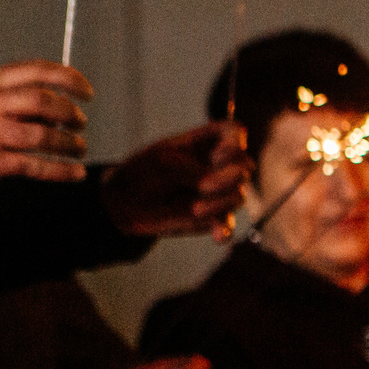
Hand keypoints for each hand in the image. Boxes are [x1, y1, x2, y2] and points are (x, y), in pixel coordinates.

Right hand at [0, 62, 92, 197]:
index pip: (35, 70)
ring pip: (42, 136)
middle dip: (69, 113)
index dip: (68, 78)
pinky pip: (35, 166)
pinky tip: (76, 172)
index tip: (87, 91)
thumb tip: (65, 103)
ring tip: (78, 148)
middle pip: (41, 101)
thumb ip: (15, 95)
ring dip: (69, 144)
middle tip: (80, 123)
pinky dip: (61, 171)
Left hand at [102, 124, 249, 239]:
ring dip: (219, 203)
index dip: (235, 142)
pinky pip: (227, 225)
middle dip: (228, 177)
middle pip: (244, 166)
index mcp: (207, 143)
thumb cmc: (143, 173)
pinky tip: (218, 236)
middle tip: (205, 186)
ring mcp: (219, 193)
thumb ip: (193, 169)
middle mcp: (219, 166)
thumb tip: (213, 187)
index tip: (218, 155)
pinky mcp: (213, 218)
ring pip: (238, 196)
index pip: (234, 133)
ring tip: (195, 209)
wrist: (125, 204)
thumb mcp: (164, 162)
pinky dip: (224, 230)